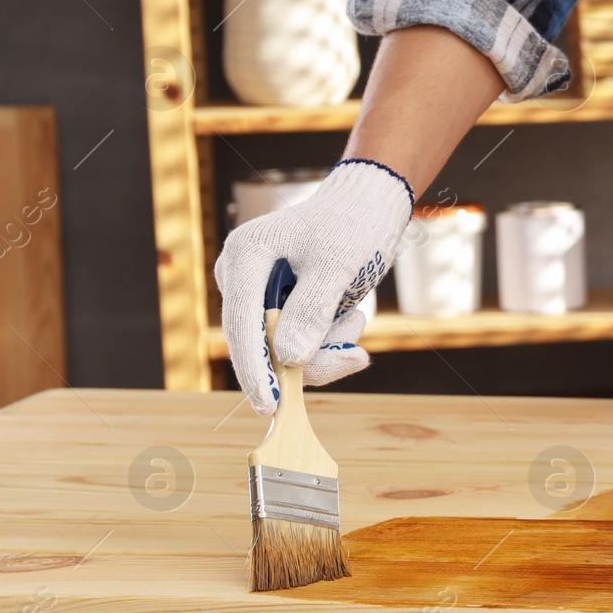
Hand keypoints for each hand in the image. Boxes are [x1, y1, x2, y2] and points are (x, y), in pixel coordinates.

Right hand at [214, 159, 414, 414]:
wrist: (370, 206)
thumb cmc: (354, 225)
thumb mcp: (338, 265)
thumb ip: (312, 310)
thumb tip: (288, 359)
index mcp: (245, 257)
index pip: (242, 323)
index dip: (255, 369)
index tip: (270, 406)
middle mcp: (243, 277)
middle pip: (261, 343)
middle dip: (309, 357)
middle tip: (355, 355)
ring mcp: (260, 294)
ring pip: (283, 348)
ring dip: (327, 345)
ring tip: (355, 316)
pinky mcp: (280, 306)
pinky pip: (299, 341)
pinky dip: (329, 339)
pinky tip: (351, 315)